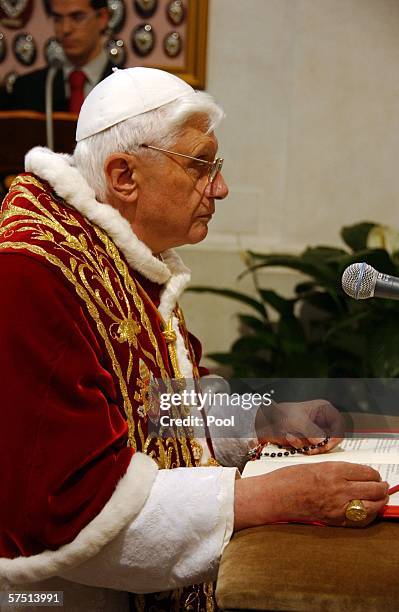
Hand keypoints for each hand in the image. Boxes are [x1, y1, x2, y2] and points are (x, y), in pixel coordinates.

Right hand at [234, 462, 388, 528]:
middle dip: (381, 488)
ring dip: (379, 502)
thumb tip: (355, 475)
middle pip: (374, 489)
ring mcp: (337, 506)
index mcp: (334, 470)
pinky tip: (369, 512)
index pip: (367, 472)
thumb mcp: (316, 466)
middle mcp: (339, 488)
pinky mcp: (334, 520)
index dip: (375, 475)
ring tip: (380, 499)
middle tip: (382, 487)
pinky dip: (369, 516)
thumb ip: (336, 471)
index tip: (375, 476)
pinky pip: (360, 520)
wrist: (274, 497)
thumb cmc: (289, 479)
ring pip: (372, 506)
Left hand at [255, 399, 344, 453]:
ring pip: (322, 446)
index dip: (335, 437)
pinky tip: (290, 440)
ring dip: (307, 446)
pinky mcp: (310, 440)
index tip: (325, 445)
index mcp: (325, 410)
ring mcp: (318, 431)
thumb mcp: (297, 421)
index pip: (339, 426)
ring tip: (292, 439)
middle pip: (333, 439)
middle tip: (308, 448)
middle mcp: (324, 420)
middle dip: (319, 445)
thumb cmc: (282, 414)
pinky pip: (312, 449)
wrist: (266, 421)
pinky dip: (302, 447)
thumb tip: (322, 442)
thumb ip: (311, 431)